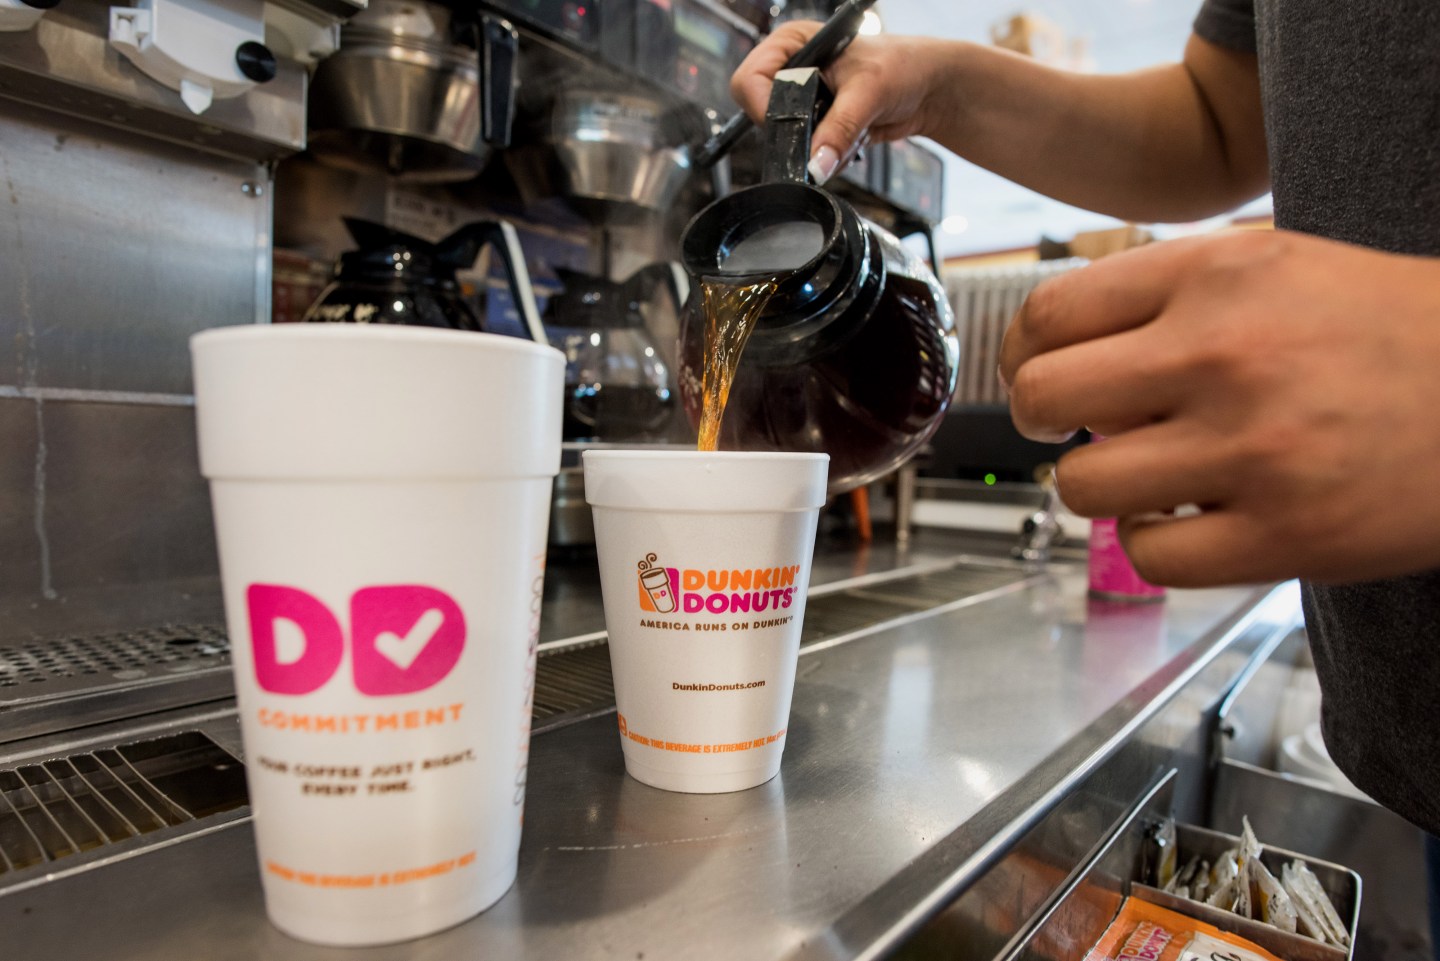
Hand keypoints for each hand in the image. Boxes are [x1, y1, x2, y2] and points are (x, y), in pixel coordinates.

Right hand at [729, 21, 952, 182]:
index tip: (791, 126)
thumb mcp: (869, 92)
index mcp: (793, 44)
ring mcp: (801, 101)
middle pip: (762, 115)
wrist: (928, 89)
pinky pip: (807, 155)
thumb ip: (839, 128)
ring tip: (854, 128)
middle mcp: (790, 70)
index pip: (750, 80)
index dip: (763, 107)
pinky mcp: (815, 126)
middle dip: (799, 132)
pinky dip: (831, 156)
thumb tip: (816, 164)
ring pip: (786, 142)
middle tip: (832, 127)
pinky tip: (856, 138)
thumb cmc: (904, 65)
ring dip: (821, 147)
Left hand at [998, 230, 1439, 586]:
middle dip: (1041, 421)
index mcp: (1217, 275)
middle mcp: (1224, 355)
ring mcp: (1254, 448)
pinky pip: (1149, 556)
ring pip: (1084, 487)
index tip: (1035, 373)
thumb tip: (1058, 343)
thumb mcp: (1275, 263)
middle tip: (1074, 428)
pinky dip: (1153, 544)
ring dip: (1100, 487)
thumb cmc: (1390, 327)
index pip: (1048, 315)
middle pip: (1042, 399)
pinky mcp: (1288, 534)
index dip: (1021, 354)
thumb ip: (1166, 293)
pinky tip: (1188, 519)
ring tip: (1145, 474)